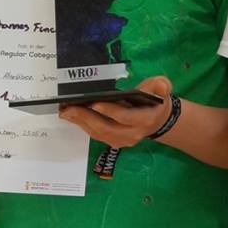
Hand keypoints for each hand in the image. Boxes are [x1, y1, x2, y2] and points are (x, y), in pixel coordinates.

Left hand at [57, 76, 172, 148]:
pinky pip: (96, 135)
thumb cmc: (155, 101)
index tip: (93, 103)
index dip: (110, 111)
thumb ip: (162, 86)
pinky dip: (82, 125)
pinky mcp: (113, 142)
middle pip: (106, 128)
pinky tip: (72, 116)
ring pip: (98, 133)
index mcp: (145, 120)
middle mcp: (132, 134)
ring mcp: (122, 141)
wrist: (157, 120)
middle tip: (69, 108)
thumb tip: (162, 87)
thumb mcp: (162, 88)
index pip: (125, 117)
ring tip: (66, 111)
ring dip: (80, 122)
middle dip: (86, 118)